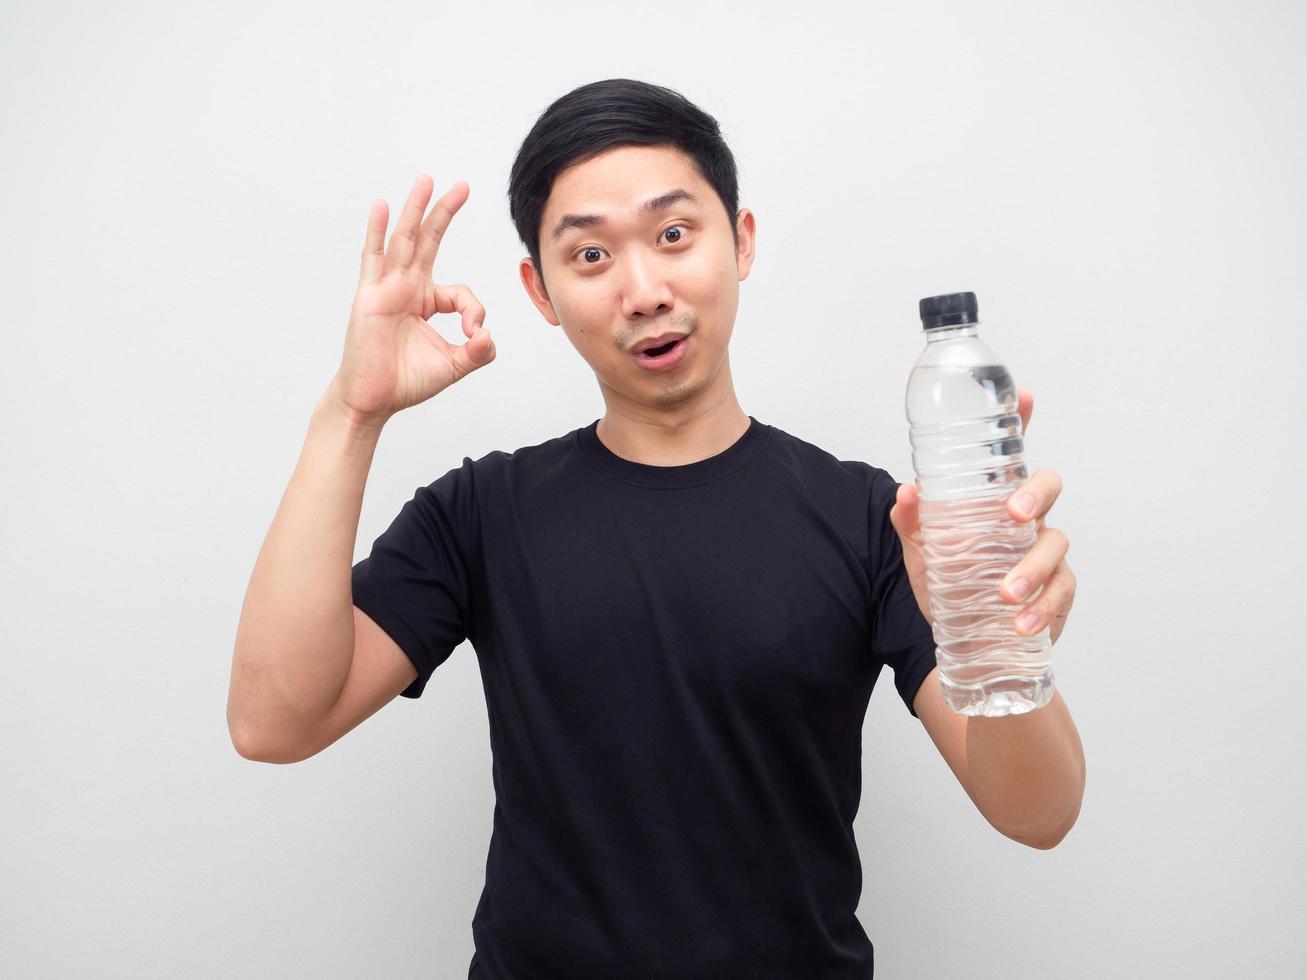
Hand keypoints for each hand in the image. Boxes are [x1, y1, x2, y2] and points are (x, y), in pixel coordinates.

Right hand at [328, 175, 496, 426]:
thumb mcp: (453, 365)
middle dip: (445, 213)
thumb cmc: (406, 381)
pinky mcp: (369, 296)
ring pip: (405, 241)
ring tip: (426, 180)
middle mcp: (406, 288)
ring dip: (416, 210)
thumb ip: (477, 352)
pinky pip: (373, 258)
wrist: (373, 400)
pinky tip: (380, 206)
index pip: (460, 292)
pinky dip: (376, 231)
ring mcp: (387, 288)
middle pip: (429, 242)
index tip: (475, 333)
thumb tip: (488, 336)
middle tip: (462, 185)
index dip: (474, 310)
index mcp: (426, 301)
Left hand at [888, 388, 1075, 644]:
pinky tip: (1021, 622)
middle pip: (1048, 487)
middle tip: (1015, 514)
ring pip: (1056, 544)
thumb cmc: (952, 588)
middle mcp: (1026, 521)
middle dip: (1036, 494)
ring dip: (1032, 569)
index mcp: (995, 502)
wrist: (971, 642)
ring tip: (1005, 595)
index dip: (1021, 424)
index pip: (1011, 457)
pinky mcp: (1057, 591)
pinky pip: (1061, 591)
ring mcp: (1045, 553)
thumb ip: (911, 524)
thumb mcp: (922, 556)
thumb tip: (904, 492)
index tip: (1026, 396)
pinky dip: (1042, 608)